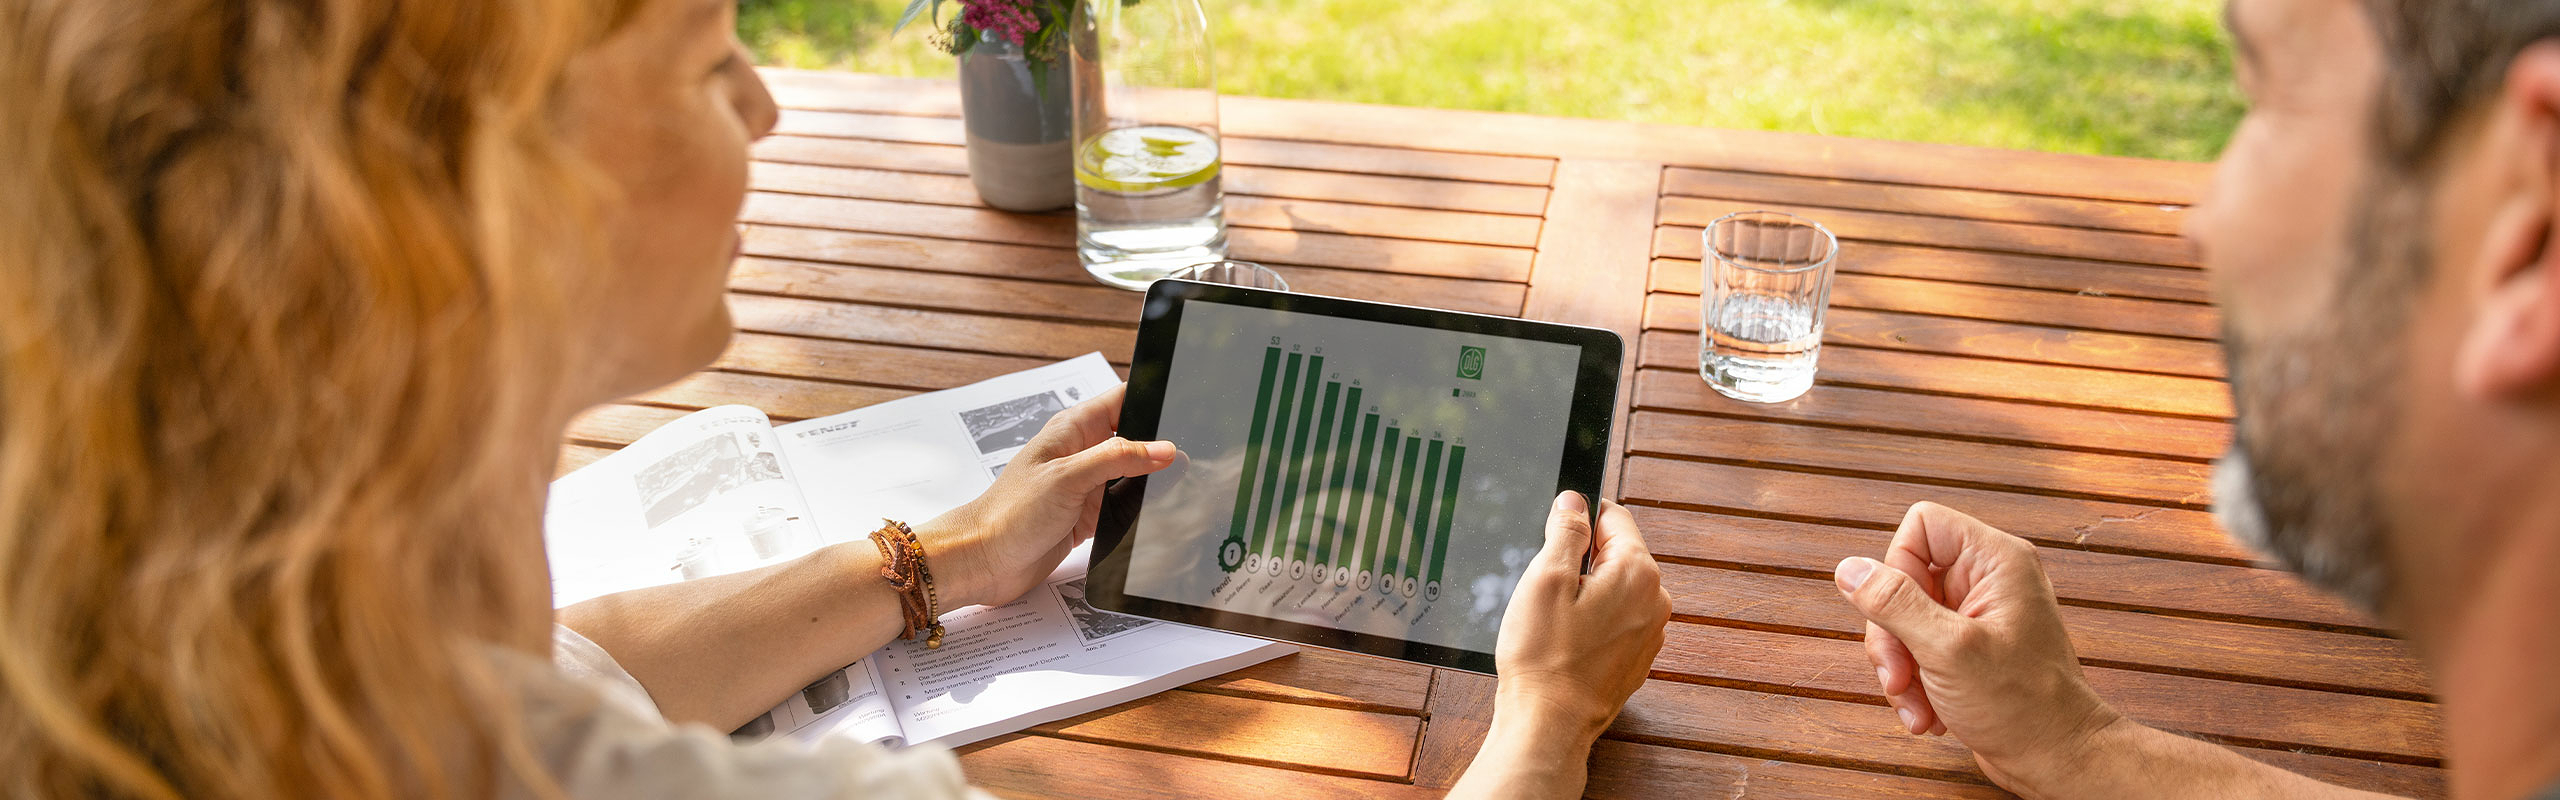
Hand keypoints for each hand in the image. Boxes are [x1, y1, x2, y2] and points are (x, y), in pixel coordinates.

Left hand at [922, 385, 1176, 607]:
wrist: (983, 560)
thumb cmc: (1009, 513)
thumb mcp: (1068, 477)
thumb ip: (1117, 458)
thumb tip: (1164, 449)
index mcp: (1074, 429)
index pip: (1123, 399)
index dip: (1153, 400)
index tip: (1184, 410)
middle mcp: (1082, 453)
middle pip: (1136, 437)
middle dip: (1161, 446)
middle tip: (1192, 455)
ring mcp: (1087, 485)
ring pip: (1134, 474)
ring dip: (1152, 480)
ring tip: (1181, 485)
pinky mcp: (1089, 515)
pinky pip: (1125, 505)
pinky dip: (1140, 508)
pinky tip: (1156, 513)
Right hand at [1449, 492, 1668, 798]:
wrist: (1550, 725)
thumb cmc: (1544, 658)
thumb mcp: (1545, 579)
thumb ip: (1566, 531)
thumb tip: (1574, 501)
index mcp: (1639, 572)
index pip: (1614, 516)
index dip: (1578, 516)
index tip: (1552, 528)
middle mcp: (1656, 600)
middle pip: (1615, 553)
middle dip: (1579, 560)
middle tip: (1544, 586)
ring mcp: (1650, 633)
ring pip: (1614, 588)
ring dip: (1584, 592)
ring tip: (1552, 620)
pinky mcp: (1636, 658)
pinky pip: (1614, 621)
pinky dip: (1590, 622)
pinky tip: (1564, 642)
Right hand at [1835, 501, 2125, 791]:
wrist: (2057, 760)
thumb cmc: (2025, 706)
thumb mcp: (1948, 650)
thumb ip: (1895, 604)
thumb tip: (1850, 570)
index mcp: (1996, 561)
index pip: (1922, 525)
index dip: (1896, 565)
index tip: (1900, 615)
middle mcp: (1987, 579)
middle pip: (1903, 578)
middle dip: (1892, 634)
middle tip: (1899, 677)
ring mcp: (1976, 614)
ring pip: (1903, 618)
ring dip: (1900, 667)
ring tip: (1918, 706)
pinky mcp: (1967, 647)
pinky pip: (1917, 647)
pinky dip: (1914, 682)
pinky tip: (1928, 713)